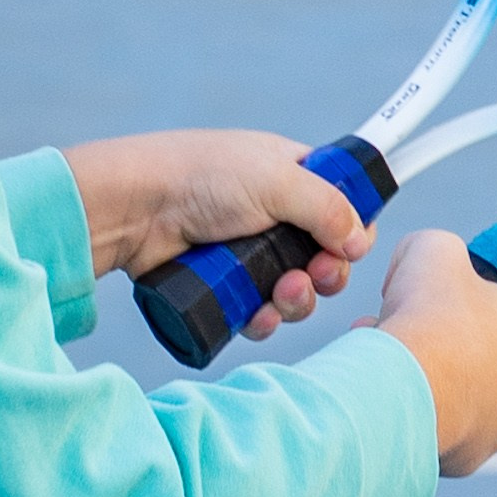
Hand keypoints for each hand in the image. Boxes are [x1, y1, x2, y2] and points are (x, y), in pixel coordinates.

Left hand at [62, 130, 375, 334]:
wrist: (135, 208)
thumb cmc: (203, 177)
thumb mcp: (277, 179)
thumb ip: (328, 206)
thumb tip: (360, 242)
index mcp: (290, 176)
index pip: (340, 207)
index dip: (350, 231)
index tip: (349, 247)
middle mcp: (272, 215)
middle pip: (322, 257)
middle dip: (326, 274)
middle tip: (317, 275)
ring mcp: (247, 254)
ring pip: (292, 291)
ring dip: (297, 300)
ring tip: (282, 294)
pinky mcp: (223, 287)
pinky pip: (258, 313)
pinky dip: (264, 319)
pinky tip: (259, 317)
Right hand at [367, 228, 496, 475]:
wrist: (401, 393)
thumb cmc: (430, 316)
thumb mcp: (436, 248)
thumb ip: (442, 247)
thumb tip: (425, 265)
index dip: (481, 297)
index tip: (447, 295)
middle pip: (487, 352)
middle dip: (447, 335)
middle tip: (408, 320)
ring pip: (462, 389)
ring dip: (429, 368)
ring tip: (388, 351)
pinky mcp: (467, 461)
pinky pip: (441, 422)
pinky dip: (417, 404)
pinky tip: (388, 387)